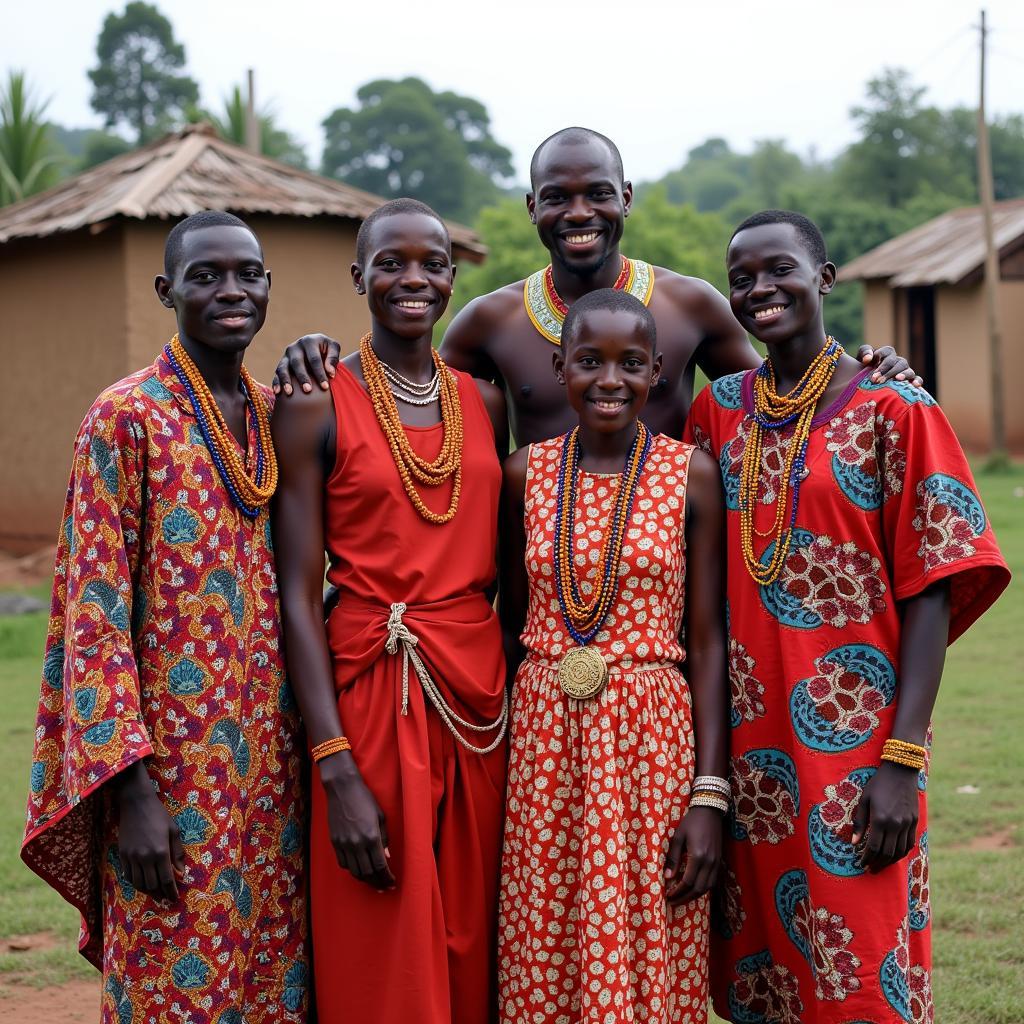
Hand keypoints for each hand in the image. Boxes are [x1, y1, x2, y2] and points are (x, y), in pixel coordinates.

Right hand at [115, 763, 184, 900]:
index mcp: (161, 852)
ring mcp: (131, 857)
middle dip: (160, 893)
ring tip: (155, 893)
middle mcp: (145, 857)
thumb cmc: (159, 815)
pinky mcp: (122, 855)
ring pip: (138, 884)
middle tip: (166, 897)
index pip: (167, 879)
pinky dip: (136, 883)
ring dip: (148, 891)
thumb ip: (178, 853)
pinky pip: (128, 876)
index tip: (175, 898)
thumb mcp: (174, 831)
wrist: (136, 804)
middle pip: (152, 885)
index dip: (171, 891)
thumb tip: (181, 873)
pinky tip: (142, 882)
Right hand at [272, 334, 341, 395]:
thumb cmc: (327, 350)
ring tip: (289, 393)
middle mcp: (295, 347)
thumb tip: (330, 372)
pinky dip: (276, 383)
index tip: (325, 386)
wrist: (315, 348)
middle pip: (297, 363)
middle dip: (302, 377)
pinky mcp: (281, 364)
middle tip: (308, 390)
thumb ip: (333, 358)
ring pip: (283, 368)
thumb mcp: (333, 348)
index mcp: (309, 341)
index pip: (314, 359)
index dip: (320, 373)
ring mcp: (286, 356)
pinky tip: (277, 392)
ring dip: (285, 380)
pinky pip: (277, 374)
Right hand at [319, 752, 395, 889]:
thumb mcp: (380, 817)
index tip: (392, 883)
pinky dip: (352, 870)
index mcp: (371, 837)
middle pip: (367, 873)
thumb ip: (384, 839)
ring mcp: (343, 844)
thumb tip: (386, 857)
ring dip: (365, 879)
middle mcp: (356, 844)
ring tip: (373, 881)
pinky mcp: (334, 842)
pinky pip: (343, 863)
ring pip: (354, 871)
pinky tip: (359, 869)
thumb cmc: (365, 799)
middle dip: (377, 882)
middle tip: (384, 886)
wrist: (342, 789)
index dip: (387, 878)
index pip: (380, 866)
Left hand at [664, 806, 721, 903]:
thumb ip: (673, 857)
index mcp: (698, 856)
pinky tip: (693, 889)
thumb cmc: (691, 822)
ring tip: (681, 898)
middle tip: (672, 902)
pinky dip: (702, 889)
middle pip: (698, 889)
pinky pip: (712, 881)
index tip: (667, 895)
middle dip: (684, 898)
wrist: (710, 811)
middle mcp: (710, 862)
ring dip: (694, 896)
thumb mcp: (678, 837)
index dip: (677, 891)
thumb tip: (667, 877)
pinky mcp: (719, 861)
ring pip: (707, 888)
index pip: (687, 882)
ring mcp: (716, 863)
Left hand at [852, 761, 919, 871]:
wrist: (900, 772)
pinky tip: (893, 855)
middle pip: (888, 853)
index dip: (867, 858)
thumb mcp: (864, 800)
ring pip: (900, 851)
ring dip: (890, 861)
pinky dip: (901, 852)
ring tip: (880, 865)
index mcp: (880, 819)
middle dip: (877, 863)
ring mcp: (907, 824)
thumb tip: (854, 843)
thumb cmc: (878, 784)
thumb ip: (860, 822)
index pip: (874, 847)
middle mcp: (896, 824)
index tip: (861, 863)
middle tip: (869, 869)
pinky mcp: (915, 822)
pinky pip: (909, 843)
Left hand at [857, 345, 923, 387]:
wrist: (865, 382)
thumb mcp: (861, 359)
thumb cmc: (863, 369)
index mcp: (887, 354)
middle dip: (887, 371)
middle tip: (877, 380)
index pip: (886, 352)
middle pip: (897, 362)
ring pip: (908, 370)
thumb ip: (864, 353)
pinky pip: (917, 379)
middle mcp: (897, 361)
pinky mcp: (910, 380)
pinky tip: (915, 385)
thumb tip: (868, 359)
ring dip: (903, 374)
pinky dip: (918, 380)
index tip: (872, 371)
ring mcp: (905, 370)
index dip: (880, 358)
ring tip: (897, 379)